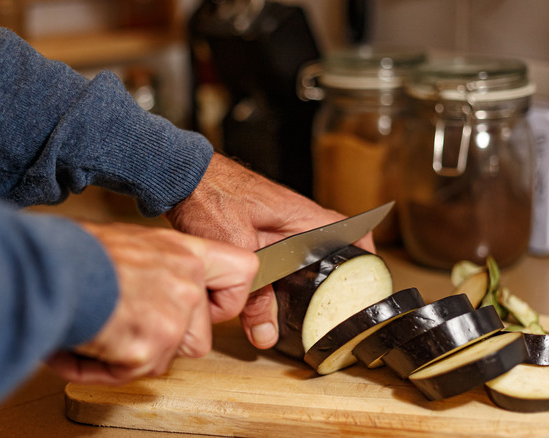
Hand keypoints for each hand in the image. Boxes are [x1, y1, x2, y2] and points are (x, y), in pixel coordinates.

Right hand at [47, 222, 257, 385]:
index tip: (212, 307)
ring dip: (134, 355)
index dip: (229, 298)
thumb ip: (163, 267)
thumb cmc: (80, 252)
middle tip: (133, 324)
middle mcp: (186, 283)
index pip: (244, 272)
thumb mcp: (135, 243)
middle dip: (167, 343)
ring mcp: (171, 318)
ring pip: (165, 360)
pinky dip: (105, 368)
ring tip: (103, 330)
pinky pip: (132, 374)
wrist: (47, 269)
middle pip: (201, 338)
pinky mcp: (148, 348)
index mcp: (186, 253)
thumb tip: (167, 286)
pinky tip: (86, 344)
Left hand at [165, 153, 374, 349]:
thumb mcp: (237, 252)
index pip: (349, 230)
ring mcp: (274, 222)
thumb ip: (254, 295)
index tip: (369, 277)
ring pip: (299, 256)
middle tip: (331, 305)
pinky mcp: (255, 227)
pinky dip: (276, 275)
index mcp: (300, 216)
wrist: (179, 177)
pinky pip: (277, 255)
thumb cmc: (210, 197)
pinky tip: (266, 294)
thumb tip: (265, 334)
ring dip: (300, 279)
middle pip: (326, 249)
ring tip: (300, 307)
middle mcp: (293, 217)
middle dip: (330, 277)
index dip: (364, 254)